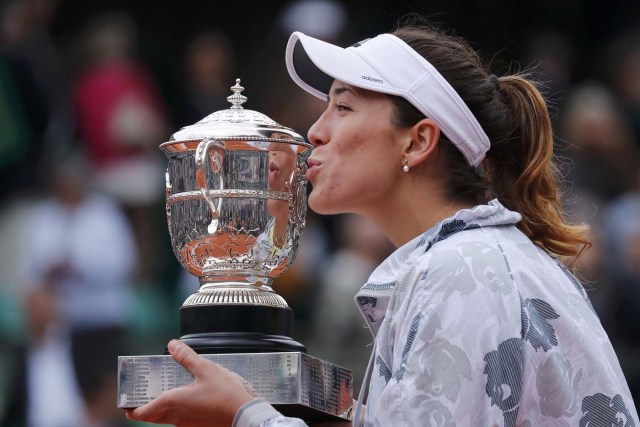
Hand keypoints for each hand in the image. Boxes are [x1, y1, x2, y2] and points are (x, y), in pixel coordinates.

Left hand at [125, 340, 254, 425]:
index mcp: (173, 402)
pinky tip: (187, 398)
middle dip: (143, 409)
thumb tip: (172, 345)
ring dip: (160, 408)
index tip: (126, 402)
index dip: (132, 408)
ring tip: (164, 392)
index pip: (143, 412)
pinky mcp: (197, 425)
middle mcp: (176, 416)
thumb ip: (187, 356)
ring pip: (165, 418)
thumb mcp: (205, 369)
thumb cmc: (225, 394)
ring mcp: (187, 423)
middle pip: (152, 417)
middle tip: (140, 397)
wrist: (243, 415)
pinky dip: (176, 410)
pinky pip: (179, 419)